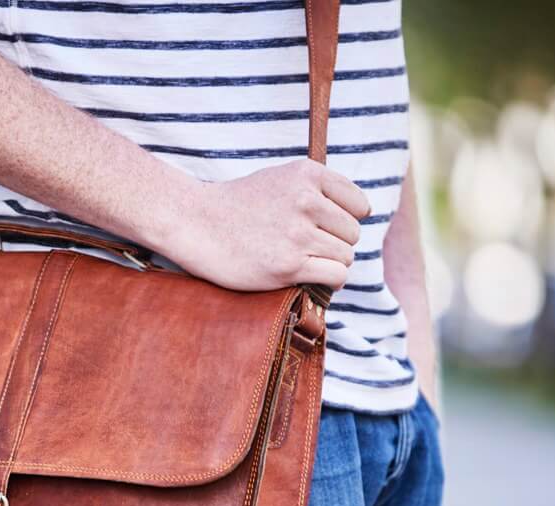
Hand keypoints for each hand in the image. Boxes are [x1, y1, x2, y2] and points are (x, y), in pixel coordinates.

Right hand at [167, 159, 370, 291]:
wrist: (195, 223)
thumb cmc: (236, 206)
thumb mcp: (278, 179)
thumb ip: (315, 189)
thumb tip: (359, 214)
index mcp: (307, 174)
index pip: (359, 205)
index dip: (346, 221)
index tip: (326, 229)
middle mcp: (306, 200)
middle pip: (352, 234)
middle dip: (335, 244)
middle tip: (308, 249)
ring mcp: (297, 234)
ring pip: (345, 256)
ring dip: (330, 264)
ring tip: (305, 262)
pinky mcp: (288, 265)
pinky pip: (335, 275)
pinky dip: (330, 281)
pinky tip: (313, 278)